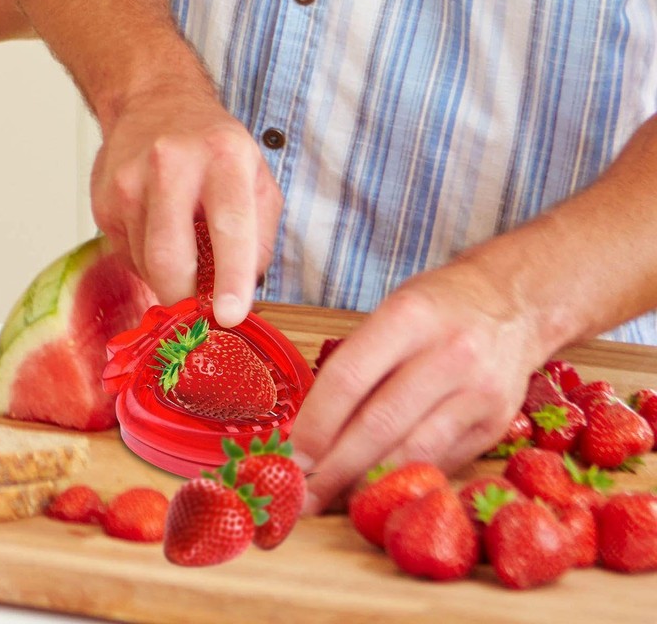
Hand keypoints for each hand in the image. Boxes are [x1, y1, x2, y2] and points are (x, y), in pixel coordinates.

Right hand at [90, 63, 282, 327]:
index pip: (229, 225)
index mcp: (224, 157)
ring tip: (184, 248)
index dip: (231, 277)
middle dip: (185, 298)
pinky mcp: (103, 199)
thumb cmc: (214, 147)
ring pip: (145, 263)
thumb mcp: (258, 178)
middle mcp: (172, 164)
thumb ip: (261, 235)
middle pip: (169, 257)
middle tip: (199, 310)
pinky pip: (127, 254)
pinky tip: (159, 233)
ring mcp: (129, 181)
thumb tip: (245, 291)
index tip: (231, 315)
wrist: (155, 102)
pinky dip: (147, 261)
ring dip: (168, 277)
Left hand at [290, 255, 544, 513]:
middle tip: (300, 496)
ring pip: (411, 454)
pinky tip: (376, 491)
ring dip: (366, 485)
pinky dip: (402, 481)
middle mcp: (449, 353)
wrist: (515, 305)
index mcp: (409, 316)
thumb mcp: (393, 311)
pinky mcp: (496, 425)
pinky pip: (439, 463)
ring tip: (331, 501)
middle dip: (333, 468)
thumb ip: (358, 363)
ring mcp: (478, 392)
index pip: (349, 378)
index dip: (315, 424)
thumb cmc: (439, 307)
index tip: (290, 454)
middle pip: (378, 424)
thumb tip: (311, 430)